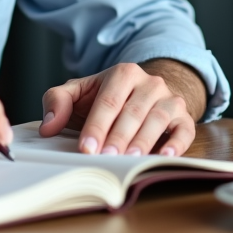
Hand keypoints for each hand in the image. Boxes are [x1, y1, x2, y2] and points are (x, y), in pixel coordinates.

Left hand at [39, 59, 205, 157]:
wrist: (141, 93)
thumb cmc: (105, 97)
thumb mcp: (78, 92)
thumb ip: (58, 101)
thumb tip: (48, 126)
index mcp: (123, 73)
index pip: (108, 101)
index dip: (96, 126)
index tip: (86, 148)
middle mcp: (149, 82)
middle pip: (132, 111)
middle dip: (118, 136)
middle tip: (106, 157)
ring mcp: (169, 98)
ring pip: (158, 119)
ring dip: (144, 140)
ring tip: (130, 159)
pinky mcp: (184, 117)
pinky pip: (184, 130)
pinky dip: (177, 143)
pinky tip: (164, 155)